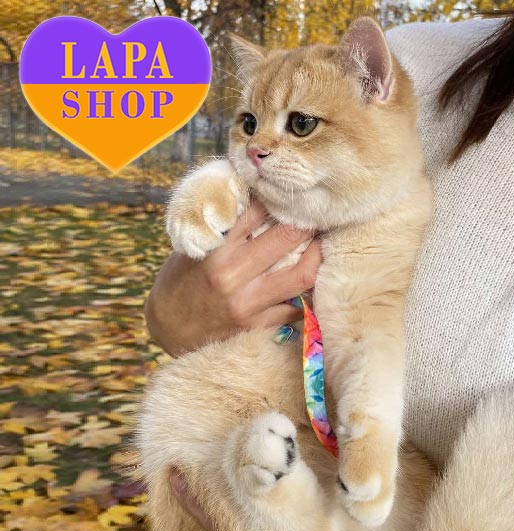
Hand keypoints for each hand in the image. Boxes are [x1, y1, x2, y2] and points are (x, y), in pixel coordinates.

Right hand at [145, 201, 321, 355]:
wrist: (167, 329)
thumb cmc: (179, 282)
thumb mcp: (193, 248)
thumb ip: (224, 229)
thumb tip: (256, 202)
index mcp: (216, 248)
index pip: (257, 212)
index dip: (278, 199)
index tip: (289, 194)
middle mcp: (234, 274)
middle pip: (287, 237)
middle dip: (306, 221)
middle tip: (316, 214)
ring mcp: (248, 302)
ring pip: (302, 274)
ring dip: (317, 256)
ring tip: (321, 244)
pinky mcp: (257, 325)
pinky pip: (296, 308)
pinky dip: (307, 293)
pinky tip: (311, 281)